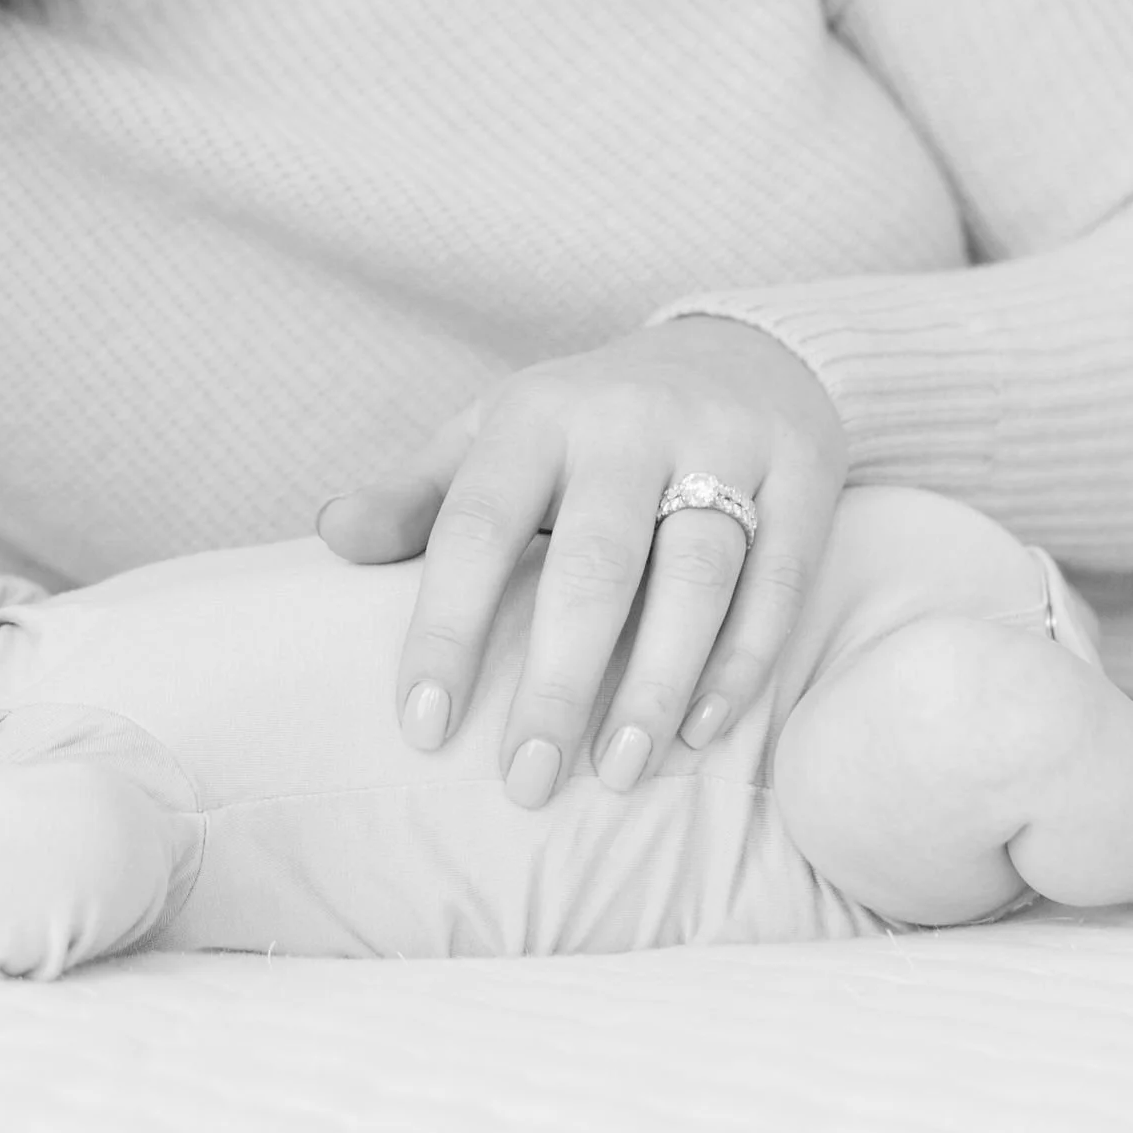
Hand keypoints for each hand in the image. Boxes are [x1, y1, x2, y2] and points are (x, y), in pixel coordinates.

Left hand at [317, 321, 845, 805]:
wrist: (739, 348)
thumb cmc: (589, 423)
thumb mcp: (494, 438)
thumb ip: (417, 496)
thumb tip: (330, 538)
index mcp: (536, 415)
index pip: (476, 526)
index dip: (446, 628)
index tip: (422, 729)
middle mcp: (628, 422)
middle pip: (591, 563)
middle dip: (555, 681)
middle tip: (524, 783)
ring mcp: (723, 442)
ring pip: (695, 574)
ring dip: (654, 682)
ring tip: (617, 771)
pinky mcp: (802, 472)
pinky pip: (778, 578)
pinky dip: (742, 660)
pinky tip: (701, 730)